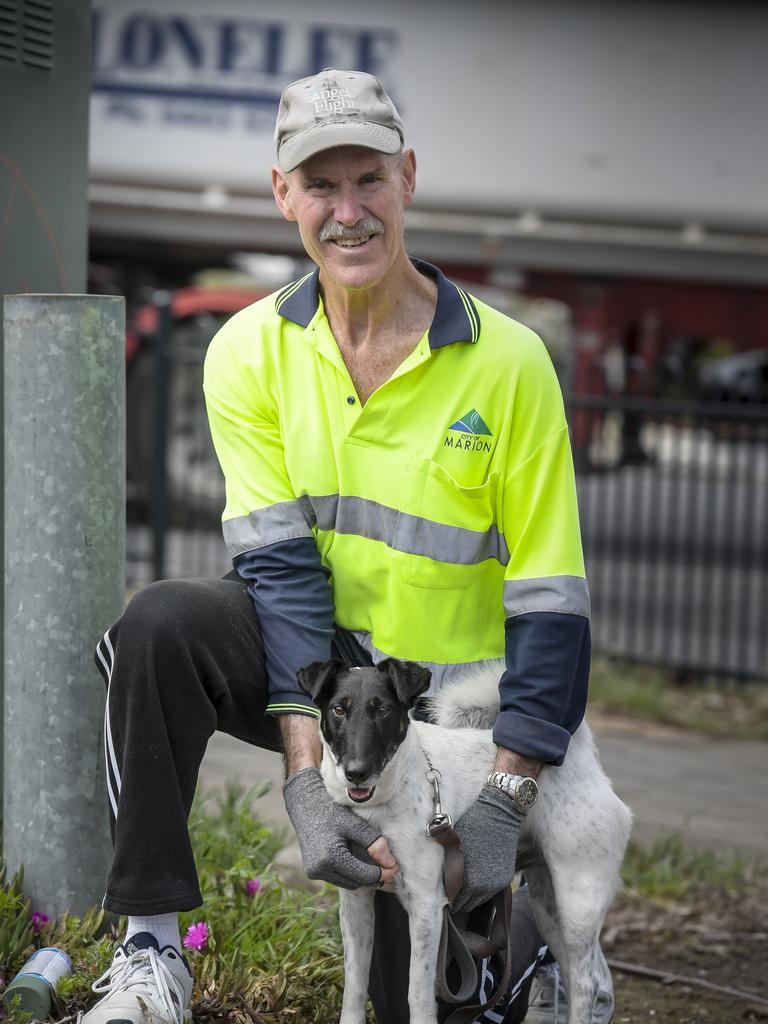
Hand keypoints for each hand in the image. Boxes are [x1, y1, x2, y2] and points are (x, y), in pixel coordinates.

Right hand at [283, 767, 398, 888]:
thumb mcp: (355, 824)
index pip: (364, 875)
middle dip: (374, 876)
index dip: (382, 872)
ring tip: (376, 864)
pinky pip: (338, 878)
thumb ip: (374, 843)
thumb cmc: (332, 811)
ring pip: (347, 883)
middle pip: (357, 882)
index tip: (395, 866)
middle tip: (389, 867)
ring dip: (362, 877)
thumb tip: (391, 864)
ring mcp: (314, 872)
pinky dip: (350, 873)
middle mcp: (320, 870)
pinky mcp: (312, 871)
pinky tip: (358, 862)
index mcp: (331, 858)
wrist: (305, 804)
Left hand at [452, 783, 523, 913]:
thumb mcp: (453, 844)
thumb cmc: (472, 824)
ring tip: (462, 889)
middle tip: (450, 894)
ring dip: (471, 897)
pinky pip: (491, 892)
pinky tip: (475, 882)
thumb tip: (435, 875)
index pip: (456, 902)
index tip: (441, 897)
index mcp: (470, 880)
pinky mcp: (506, 877)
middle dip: (459, 901)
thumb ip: (447, 864)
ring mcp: (497, 883)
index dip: (448, 900)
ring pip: (480, 900)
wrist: (500, 813)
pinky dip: (482, 891)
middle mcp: (485, 886)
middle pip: (468, 904)